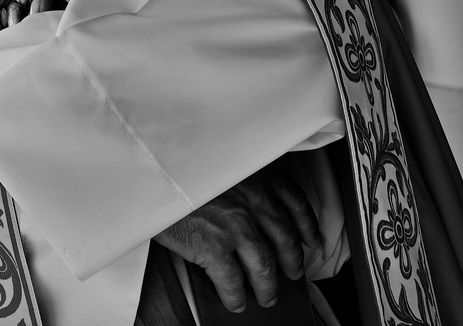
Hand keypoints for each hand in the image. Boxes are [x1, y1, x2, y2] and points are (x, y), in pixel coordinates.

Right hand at [153, 165, 320, 312]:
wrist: (151, 174)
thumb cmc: (178, 165)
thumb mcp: (218, 160)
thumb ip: (238, 178)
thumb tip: (246, 208)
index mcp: (256, 173)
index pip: (294, 201)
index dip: (306, 224)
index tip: (310, 238)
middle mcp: (252, 199)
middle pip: (284, 238)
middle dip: (291, 261)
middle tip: (294, 272)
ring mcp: (235, 226)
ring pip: (264, 265)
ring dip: (268, 285)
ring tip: (267, 295)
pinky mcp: (213, 247)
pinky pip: (232, 281)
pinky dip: (236, 295)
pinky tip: (236, 301)